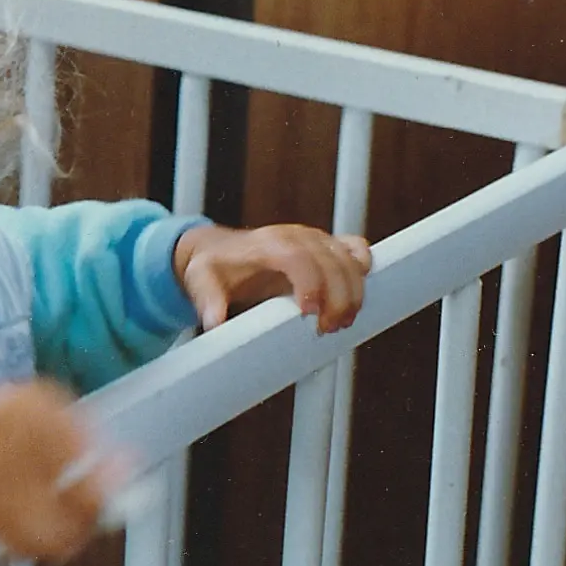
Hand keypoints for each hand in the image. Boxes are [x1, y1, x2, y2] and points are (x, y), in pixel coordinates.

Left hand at [174, 223, 372, 332]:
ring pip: (350, 258)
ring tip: (341, 323)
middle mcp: (296, 236)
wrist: (221, 251)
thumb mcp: (202, 281)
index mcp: (268, 243)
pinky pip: (356, 250)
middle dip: (338, 298)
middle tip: (328, 329)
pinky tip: (355, 298)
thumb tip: (214, 321)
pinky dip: (363, 271)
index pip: (298, 256)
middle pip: (331, 261)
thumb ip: (208, 300)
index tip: (309, 312)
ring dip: (354, 293)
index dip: (311, 282)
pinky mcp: (326, 246)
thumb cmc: (215, 266)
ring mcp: (315, 239)